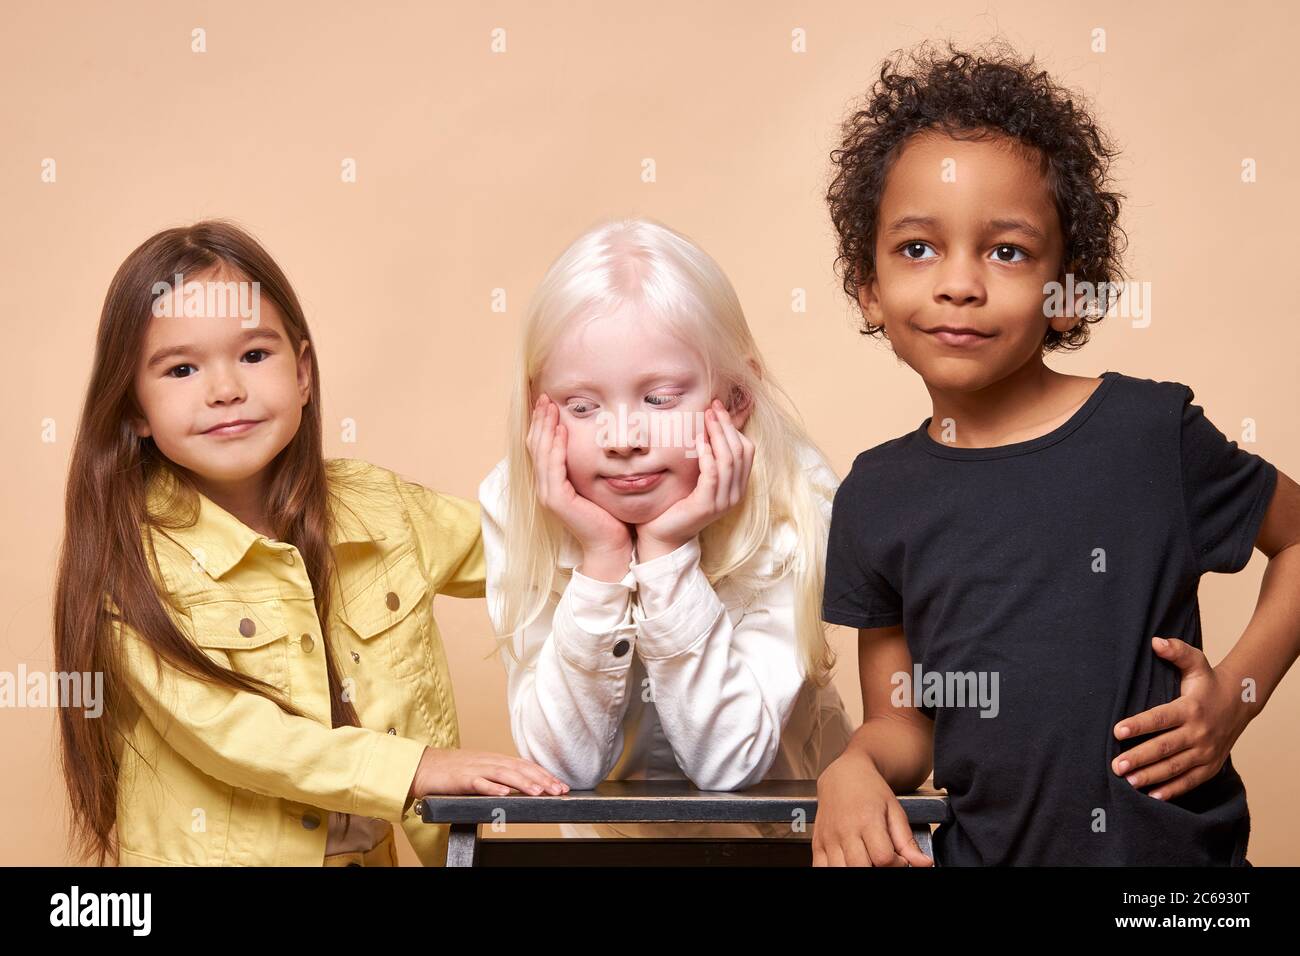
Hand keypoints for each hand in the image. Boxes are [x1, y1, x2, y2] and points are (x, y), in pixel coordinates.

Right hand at [408, 747, 570, 799]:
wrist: (423, 767)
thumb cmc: (452, 772)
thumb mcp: (481, 771)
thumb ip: (499, 777)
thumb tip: (521, 787)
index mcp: (495, 760)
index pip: (525, 765)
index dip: (544, 774)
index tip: (560, 785)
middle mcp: (489, 761)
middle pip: (519, 768)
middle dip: (541, 779)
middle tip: (558, 790)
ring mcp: (475, 769)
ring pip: (503, 774)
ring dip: (522, 783)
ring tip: (538, 792)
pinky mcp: (460, 779)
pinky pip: (478, 783)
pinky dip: (491, 787)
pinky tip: (503, 794)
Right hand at [527, 394, 632, 558]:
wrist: (611, 545)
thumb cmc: (608, 515)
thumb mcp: (595, 483)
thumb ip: (587, 464)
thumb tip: (592, 438)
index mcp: (551, 483)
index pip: (540, 447)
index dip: (541, 423)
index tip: (547, 402)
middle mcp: (544, 487)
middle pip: (535, 446)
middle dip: (540, 420)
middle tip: (544, 397)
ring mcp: (548, 494)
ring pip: (541, 454)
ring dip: (545, 428)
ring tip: (550, 408)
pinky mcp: (556, 500)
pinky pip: (553, 468)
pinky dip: (556, 448)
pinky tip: (561, 431)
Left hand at [635, 399, 753, 560]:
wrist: (662, 534)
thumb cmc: (677, 503)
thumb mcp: (696, 477)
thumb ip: (706, 457)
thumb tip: (706, 426)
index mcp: (736, 486)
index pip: (747, 450)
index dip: (734, 427)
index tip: (717, 408)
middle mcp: (735, 494)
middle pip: (739, 451)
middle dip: (726, 425)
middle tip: (712, 407)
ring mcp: (723, 501)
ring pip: (728, 460)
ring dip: (718, 435)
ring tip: (706, 417)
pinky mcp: (707, 505)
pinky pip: (712, 474)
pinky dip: (707, 455)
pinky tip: (699, 441)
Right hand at [811, 747, 932, 866]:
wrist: (844, 775)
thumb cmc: (869, 790)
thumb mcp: (894, 810)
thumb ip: (907, 841)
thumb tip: (924, 863)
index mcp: (867, 820)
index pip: (884, 858)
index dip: (897, 864)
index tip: (899, 858)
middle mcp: (845, 830)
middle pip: (861, 868)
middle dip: (876, 870)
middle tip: (882, 859)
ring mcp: (829, 838)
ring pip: (840, 871)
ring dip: (856, 870)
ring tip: (866, 860)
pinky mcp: (817, 843)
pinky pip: (820, 868)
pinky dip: (835, 871)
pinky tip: (848, 863)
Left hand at [1111, 636, 1253, 800]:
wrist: (1239, 701)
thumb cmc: (1208, 682)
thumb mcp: (1196, 662)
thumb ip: (1176, 651)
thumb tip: (1156, 641)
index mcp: (1190, 708)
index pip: (1160, 718)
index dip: (1138, 725)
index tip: (1117, 731)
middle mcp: (1199, 732)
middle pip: (1165, 747)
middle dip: (1140, 757)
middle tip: (1116, 765)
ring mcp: (1206, 751)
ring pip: (1176, 767)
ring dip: (1152, 776)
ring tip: (1129, 781)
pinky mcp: (1211, 765)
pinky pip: (1191, 781)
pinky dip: (1173, 790)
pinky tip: (1153, 795)